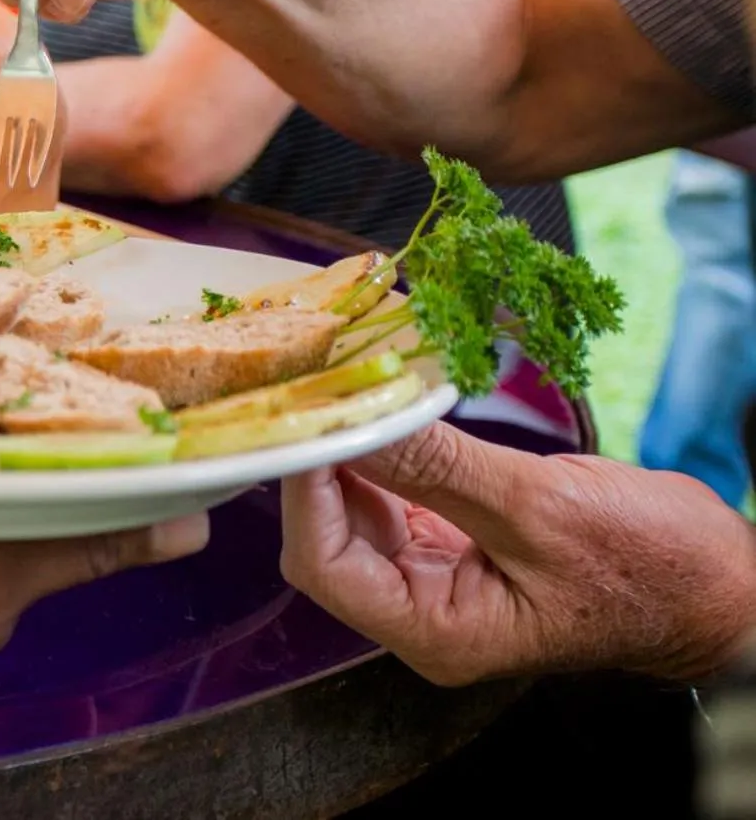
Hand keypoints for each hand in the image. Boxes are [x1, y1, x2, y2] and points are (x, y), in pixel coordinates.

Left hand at [281, 422, 755, 685]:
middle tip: (320, 388)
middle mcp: (420, 614)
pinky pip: (395, 497)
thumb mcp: (540, 507)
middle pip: (326, 535)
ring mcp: (433, 580)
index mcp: (435, 632)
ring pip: (354, 510)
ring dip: (350, 451)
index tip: (306, 416)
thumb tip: (355, 418)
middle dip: (320, 463)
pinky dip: (387, 453)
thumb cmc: (651, 568)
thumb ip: (438, 466)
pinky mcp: (452, 545)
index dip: (304, 488)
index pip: (323, 562)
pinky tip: (386, 408)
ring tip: (349, 385)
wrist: (720, 585)